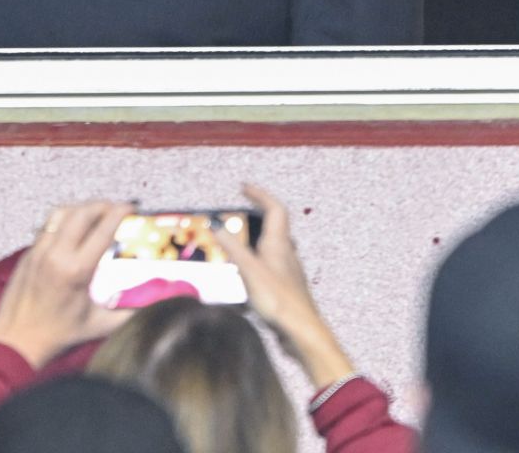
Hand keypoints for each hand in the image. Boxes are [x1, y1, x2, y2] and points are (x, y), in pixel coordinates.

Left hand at [0, 200, 131, 367]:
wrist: (16, 341)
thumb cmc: (58, 336)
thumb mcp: (99, 325)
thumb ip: (130, 313)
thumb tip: (157, 304)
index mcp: (76, 270)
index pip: (103, 229)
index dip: (120, 212)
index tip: (132, 208)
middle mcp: (56, 255)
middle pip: (82, 212)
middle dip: (102, 205)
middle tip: (116, 208)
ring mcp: (38, 251)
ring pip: (60, 213)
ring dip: (81, 208)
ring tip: (96, 212)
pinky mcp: (28, 254)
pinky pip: (47, 226)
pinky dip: (63, 220)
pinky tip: (73, 229)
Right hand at [212, 185, 354, 388]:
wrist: (302, 332)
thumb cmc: (277, 298)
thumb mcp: (250, 271)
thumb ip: (233, 248)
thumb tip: (216, 224)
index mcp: (279, 243)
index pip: (275, 209)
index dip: (261, 195)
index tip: (244, 187)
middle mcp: (287, 252)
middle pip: (277, 225)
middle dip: (260, 213)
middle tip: (241, 210)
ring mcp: (289, 271)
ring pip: (276, 244)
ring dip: (259, 236)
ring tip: (241, 238)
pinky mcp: (287, 287)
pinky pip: (272, 263)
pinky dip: (259, 258)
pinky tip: (248, 273)